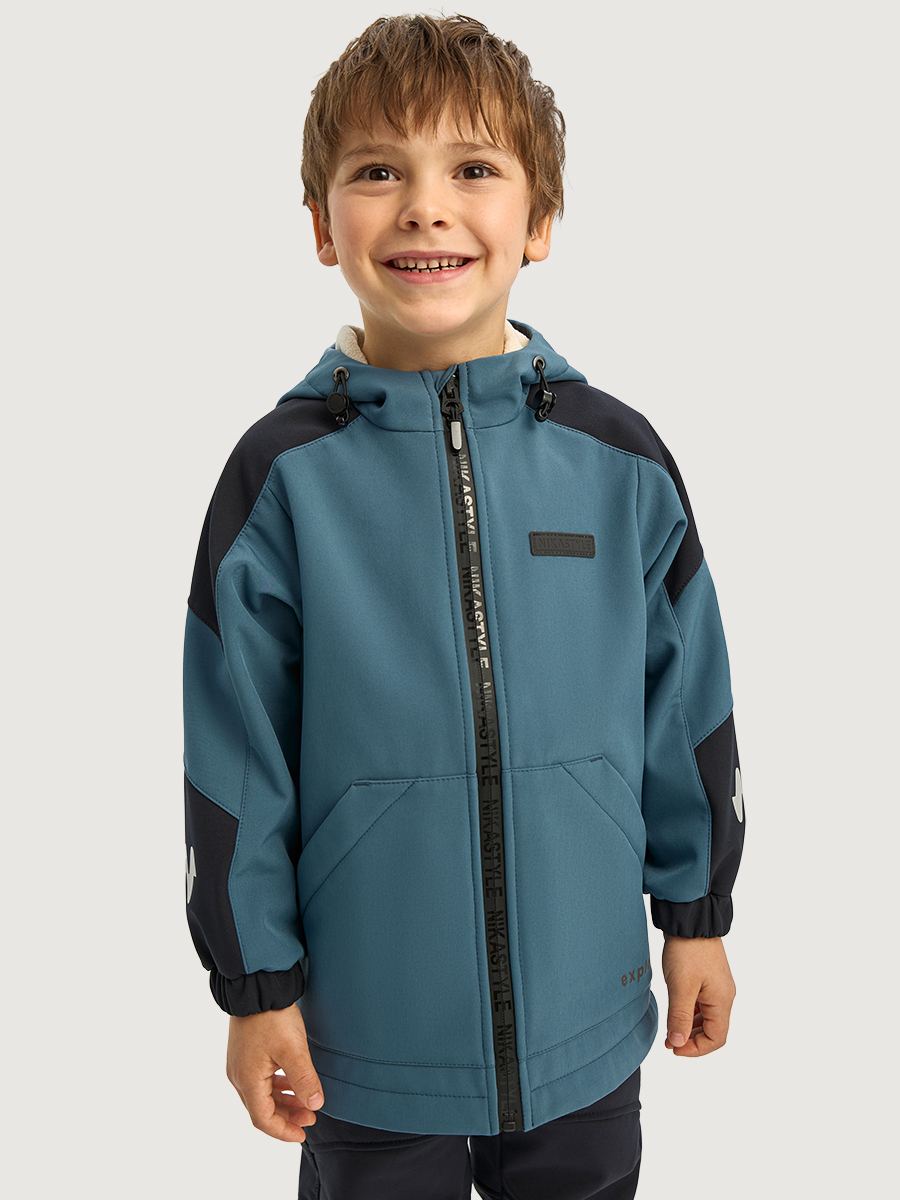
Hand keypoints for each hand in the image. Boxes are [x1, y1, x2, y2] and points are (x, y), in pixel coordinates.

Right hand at [226, 1004, 324, 1142]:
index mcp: (247, 1080)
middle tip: (310, 1117)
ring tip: (305, 1102)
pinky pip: (260, 1079)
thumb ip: (304, 1080)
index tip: (302, 1134)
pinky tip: (291, 1082)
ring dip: (283, 1101)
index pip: (263, 1119)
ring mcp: (240, 1064)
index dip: (283, 1131)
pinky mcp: (245, 1052)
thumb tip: (315, 1106)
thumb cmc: (272, 1016)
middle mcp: (239, 1075)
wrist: (257, 986)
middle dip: (287, 1116)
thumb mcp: (293, 1050)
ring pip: (262, 1094)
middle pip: (262, 1108)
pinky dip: (277, 1086)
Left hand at [661, 934, 735, 1055]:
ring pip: (706, 1017)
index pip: (717, 1038)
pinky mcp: (707, 978)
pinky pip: (701, 1004)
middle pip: (713, 1030)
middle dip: (692, 1040)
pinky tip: (675, 1013)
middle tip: (669, 1042)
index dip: (696, 1049)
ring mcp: (716, 986)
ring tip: (670, 1030)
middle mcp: (723, 996)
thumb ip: (679, 1017)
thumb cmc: (688, 950)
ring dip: (689, 1027)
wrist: (690, 920)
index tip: (675, 1049)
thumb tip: (677, 1043)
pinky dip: (689, 1013)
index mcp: (722, 1000)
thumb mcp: (681, 987)